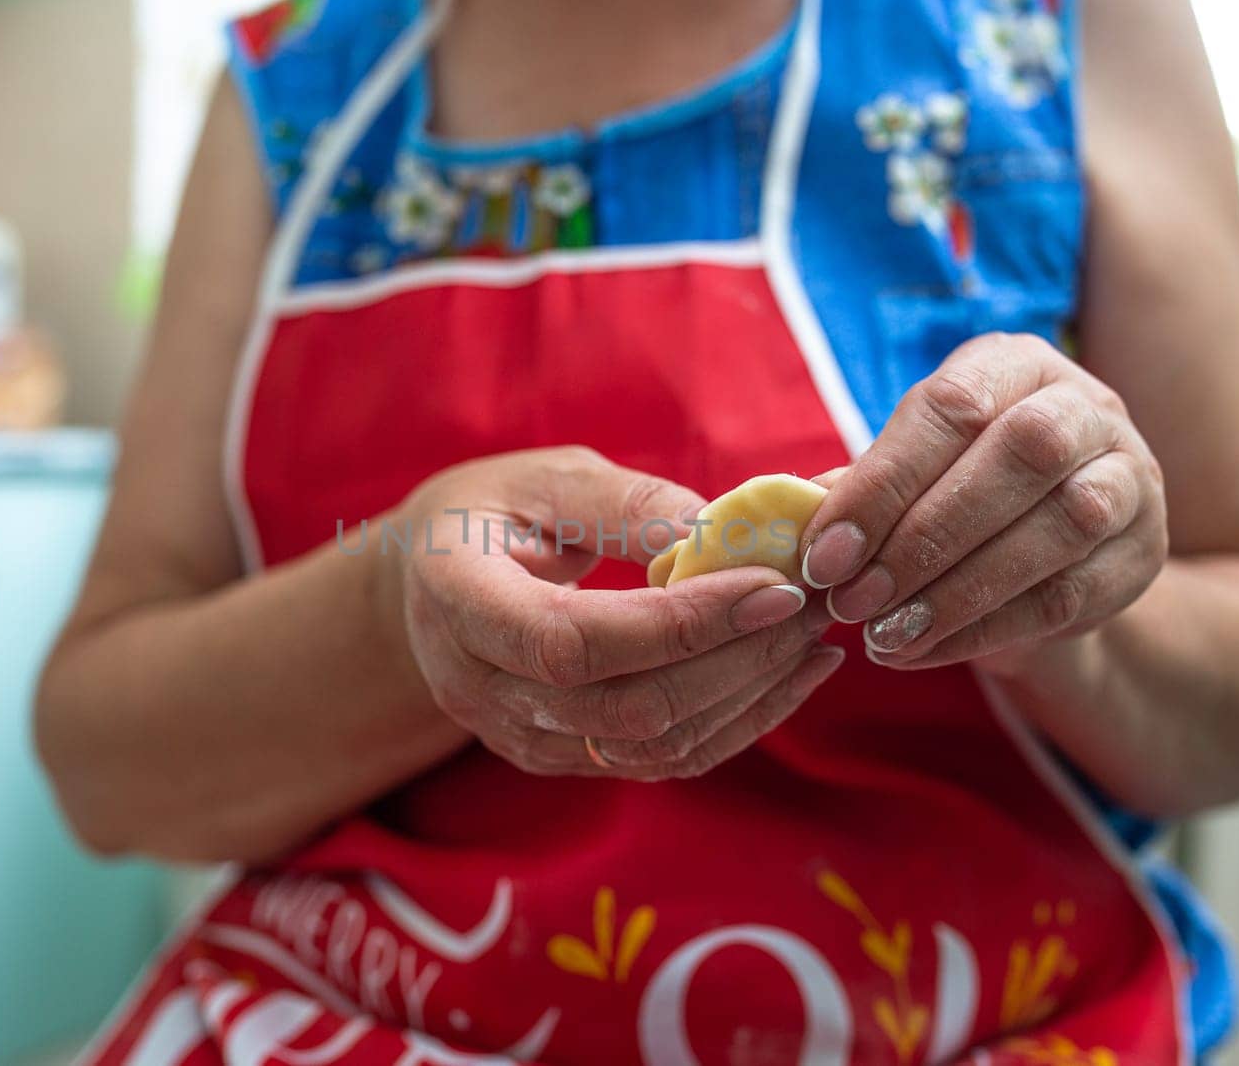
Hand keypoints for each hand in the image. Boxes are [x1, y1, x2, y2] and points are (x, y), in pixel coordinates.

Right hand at [379, 447, 845, 779]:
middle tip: (810, 603)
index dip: (679, 625)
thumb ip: (622, 504)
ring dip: (745, 698)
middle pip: (623, 708)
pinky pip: (654, 761)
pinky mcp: (556, 758)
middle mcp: (478, 686)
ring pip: (649, 748)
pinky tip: (784, 676)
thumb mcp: (543, 478)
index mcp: (458, 599)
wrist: (429, 580)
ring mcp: (515, 735)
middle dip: (734, 660)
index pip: (571, 641)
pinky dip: (730, 724)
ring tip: (809, 638)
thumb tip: (720, 533)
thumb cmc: (489, 511)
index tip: (771, 585)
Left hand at [797, 334, 1167, 677]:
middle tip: (852, 600)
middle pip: (1022, 454)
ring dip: (958, 591)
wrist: (1053, 546)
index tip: (823, 555)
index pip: (951, 409)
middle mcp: (1084, 407)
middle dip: (924, 537)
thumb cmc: (957, 487)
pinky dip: (987, 629)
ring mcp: (1130, 477)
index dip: (883, 485)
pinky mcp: (1143, 554)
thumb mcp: (911, 471)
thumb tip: (795, 518)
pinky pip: (1070, 594)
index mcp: (1012, 366)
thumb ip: (864, 485)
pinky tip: (924, 651)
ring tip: (884, 635)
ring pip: (1059, 526)